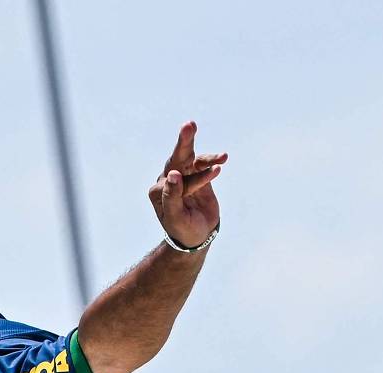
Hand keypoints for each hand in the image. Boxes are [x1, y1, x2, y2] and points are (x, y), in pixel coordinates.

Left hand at [148, 122, 225, 248]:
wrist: (198, 236)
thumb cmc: (184, 230)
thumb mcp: (176, 218)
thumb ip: (172, 196)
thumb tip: (173, 174)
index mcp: (159, 191)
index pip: (174, 180)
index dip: (189, 184)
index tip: (201, 182)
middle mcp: (168, 180)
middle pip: (177, 158)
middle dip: (184, 143)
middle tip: (189, 125)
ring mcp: (184, 176)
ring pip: (193, 160)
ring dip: (208, 158)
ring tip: (223, 156)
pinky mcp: (198, 175)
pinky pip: (205, 165)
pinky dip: (213, 162)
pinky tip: (223, 159)